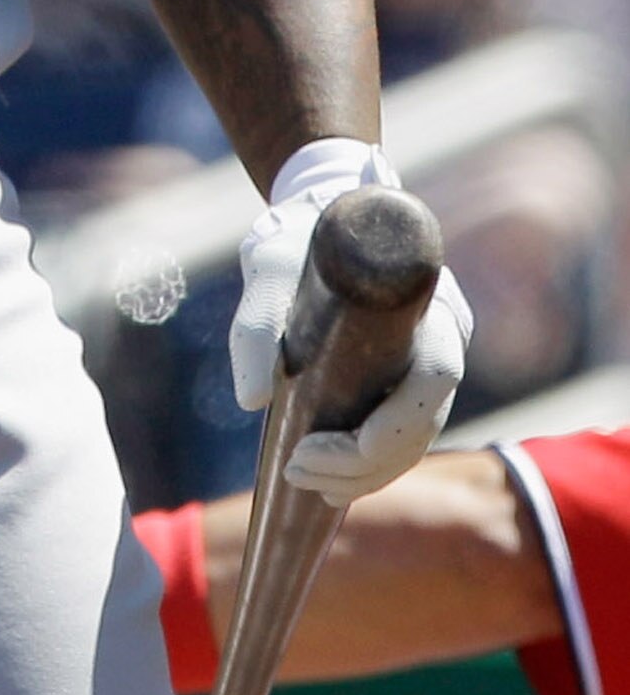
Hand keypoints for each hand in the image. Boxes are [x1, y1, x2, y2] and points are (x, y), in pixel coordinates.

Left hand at [230, 142, 469, 502]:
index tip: (313, 445)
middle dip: (365, 464)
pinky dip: (369, 462)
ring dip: (366, 472)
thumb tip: (251, 399)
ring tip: (305, 482)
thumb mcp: (270, 268)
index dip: (384, 430)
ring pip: (414, 436)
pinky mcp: (405, 373)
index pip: (432, 382)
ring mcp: (428, 358)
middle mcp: (442, 337)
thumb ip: (258, 325)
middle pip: (423, 424)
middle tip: (297, 473)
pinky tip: (331, 481)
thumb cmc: (299, 235)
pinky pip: (400, 430)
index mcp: (429, 305)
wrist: (314, 212)